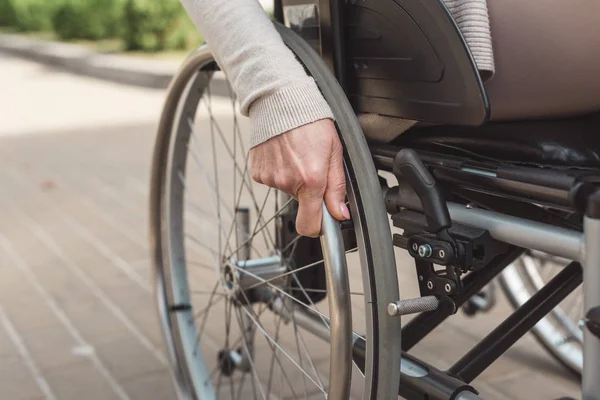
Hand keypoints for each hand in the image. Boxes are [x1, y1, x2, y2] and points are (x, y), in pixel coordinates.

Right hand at [250, 119, 349, 236]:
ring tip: (297, 154)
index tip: (325, 221)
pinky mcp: (258, 172)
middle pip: (302, 203)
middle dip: (309, 191)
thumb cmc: (311, 122)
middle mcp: (288, 182)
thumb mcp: (335, 152)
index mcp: (311, 180)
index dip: (319, 228)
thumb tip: (340, 214)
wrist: (281, 102)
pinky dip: (280, 171)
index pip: (310, 226)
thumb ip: (337, 187)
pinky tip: (284, 154)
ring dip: (294, 178)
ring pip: (288, 190)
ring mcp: (271, 178)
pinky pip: (274, 180)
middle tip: (313, 165)